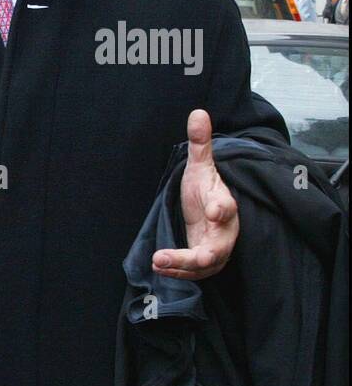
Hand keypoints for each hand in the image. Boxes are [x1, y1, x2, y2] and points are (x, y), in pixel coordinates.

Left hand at [154, 110, 238, 279]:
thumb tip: (198, 112)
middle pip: (218, 247)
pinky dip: (178, 272)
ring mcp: (216, 248)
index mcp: (224, 202)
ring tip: (158, 262)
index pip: (226, 206)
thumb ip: (200, 144)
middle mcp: (224, 230)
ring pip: (205, 265)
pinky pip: (195, 273)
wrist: (211, 210)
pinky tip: (157, 266)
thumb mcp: (200, 167)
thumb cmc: (205, 188)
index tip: (216, 211)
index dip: (222, 208)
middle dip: (199, 255)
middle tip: (177, 257)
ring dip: (182, 267)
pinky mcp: (205, 261)